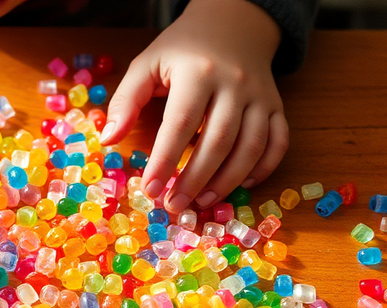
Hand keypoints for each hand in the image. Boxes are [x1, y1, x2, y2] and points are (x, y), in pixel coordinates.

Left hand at [101, 0, 287, 212]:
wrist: (233, 22)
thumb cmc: (182, 50)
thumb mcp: (147, 64)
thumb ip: (126, 101)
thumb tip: (108, 141)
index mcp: (198, 72)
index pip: (180, 123)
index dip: (165, 160)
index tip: (150, 190)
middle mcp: (234, 84)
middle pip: (218, 140)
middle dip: (195, 179)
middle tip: (174, 206)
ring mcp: (260, 96)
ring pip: (251, 146)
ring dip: (228, 181)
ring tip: (203, 203)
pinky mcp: (276, 105)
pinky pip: (278, 141)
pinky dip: (265, 168)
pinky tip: (243, 185)